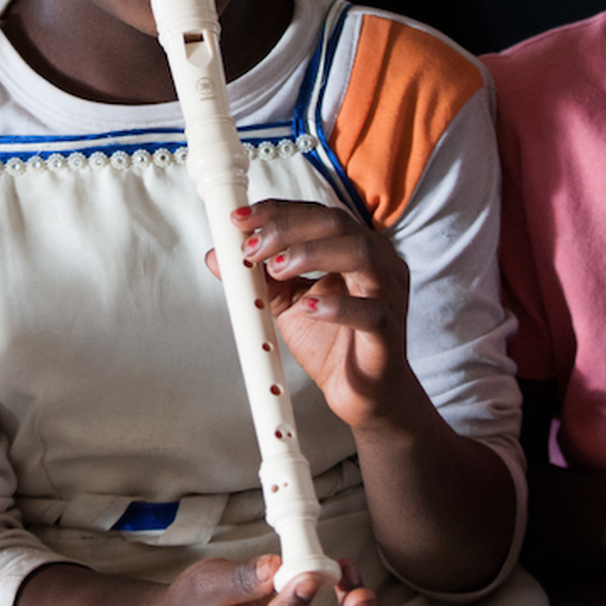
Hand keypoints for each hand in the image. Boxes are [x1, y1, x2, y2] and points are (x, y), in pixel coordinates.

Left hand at [224, 201, 413, 428]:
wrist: (362, 393)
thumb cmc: (331, 342)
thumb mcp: (286, 304)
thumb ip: (257, 278)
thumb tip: (216, 256)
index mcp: (352, 248)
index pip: (316, 214)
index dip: (276, 211)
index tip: (238, 219)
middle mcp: (377, 263)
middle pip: (336, 223)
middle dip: (287, 228)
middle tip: (251, 248)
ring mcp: (388, 295)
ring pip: (361, 253)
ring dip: (311, 253)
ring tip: (275, 269)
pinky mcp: (389, 332)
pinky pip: (371, 312)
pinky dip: (337, 307)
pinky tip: (309, 307)